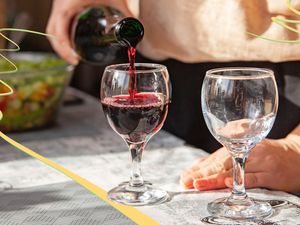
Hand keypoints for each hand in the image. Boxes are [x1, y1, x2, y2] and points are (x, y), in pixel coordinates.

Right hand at [46, 0, 132, 64]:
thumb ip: (127, 15)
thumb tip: (137, 34)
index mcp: (67, 4)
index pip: (57, 29)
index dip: (63, 47)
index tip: (74, 59)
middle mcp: (60, 5)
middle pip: (51, 31)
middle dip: (61, 49)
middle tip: (75, 61)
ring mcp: (59, 5)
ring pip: (52, 27)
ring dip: (60, 42)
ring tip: (73, 55)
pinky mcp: (62, 5)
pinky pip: (56, 22)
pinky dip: (61, 34)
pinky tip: (73, 42)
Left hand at [180, 137, 299, 191]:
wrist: (296, 156)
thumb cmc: (266, 154)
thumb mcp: (246, 147)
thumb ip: (224, 154)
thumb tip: (201, 163)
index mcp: (239, 144)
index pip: (216, 156)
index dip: (200, 166)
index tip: (186, 174)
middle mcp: (248, 151)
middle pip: (221, 163)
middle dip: (203, 173)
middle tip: (187, 181)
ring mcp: (260, 162)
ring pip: (234, 170)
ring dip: (214, 179)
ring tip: (198, 184)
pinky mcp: (271, 174)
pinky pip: (254, 178)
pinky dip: (240, 180)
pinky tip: (226, 183)